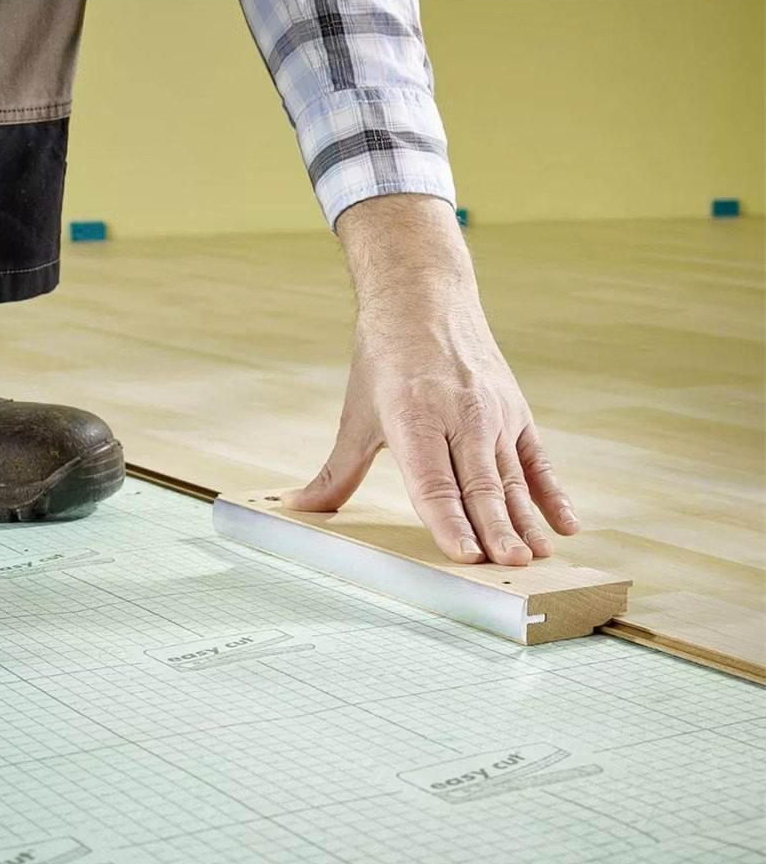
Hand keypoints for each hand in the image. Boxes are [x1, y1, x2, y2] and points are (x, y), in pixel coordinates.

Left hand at [284, 195, 578, 566]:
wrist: (424, 297)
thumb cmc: (384, 358)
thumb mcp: (357, 415)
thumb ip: (335, 472)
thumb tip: (297, 508)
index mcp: (413, 417)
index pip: (433, 483)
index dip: (449, 522)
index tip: (465, 555)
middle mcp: (459, 415)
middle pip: (479, 485)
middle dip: (497, 529)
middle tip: (511, 566)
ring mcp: (493, 413)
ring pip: (512, 476)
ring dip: (527, 519)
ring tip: (538, 556)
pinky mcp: (516, 410)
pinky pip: (538, 459)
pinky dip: (553, 492)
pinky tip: (566, 523)